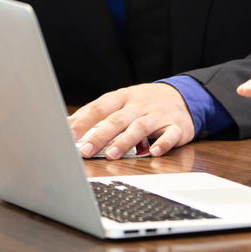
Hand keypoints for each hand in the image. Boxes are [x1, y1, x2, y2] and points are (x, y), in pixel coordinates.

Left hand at [68, 83, 194, 158]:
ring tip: (111, 155)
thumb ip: (98, 113)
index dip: (82, 120)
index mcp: (122, 98)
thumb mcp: (122, 102)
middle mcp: (139, 105)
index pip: (99, 107)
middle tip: (84, 150)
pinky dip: (162, 144)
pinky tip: (154, 153)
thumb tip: (67, 126)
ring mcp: (158, 115)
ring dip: (125, 141)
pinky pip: (170, 135)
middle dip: (99, 135)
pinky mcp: (176, 126)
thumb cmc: (144, 103)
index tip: (66, 134)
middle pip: (117, 120)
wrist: (184, 95)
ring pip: (140, 127)